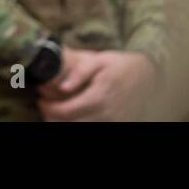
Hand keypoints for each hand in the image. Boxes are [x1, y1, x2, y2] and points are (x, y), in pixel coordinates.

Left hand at [37, 50, 155, 121]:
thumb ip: (79, 72)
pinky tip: (73, 114)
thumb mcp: (99, 60)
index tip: (40, 99)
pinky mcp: (116, 124)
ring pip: (80, 129)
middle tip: (45, 105)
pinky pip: (92, 128)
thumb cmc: (120, 65)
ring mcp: (112, 122)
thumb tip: (61, 87)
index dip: (48, 108)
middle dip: (52, 116)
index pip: (66, 111)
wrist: (147, 76)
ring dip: (63, 122)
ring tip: (56, 110)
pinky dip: (78, 123)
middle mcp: (106, 114)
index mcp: (99, 96)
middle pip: (70, 124)